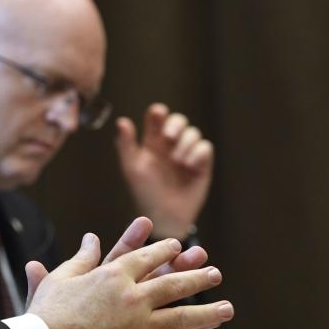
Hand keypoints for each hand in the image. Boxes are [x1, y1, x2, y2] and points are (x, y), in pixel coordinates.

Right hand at [25, 221, 233, 328]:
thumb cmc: (46, 314)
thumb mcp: (61, 278)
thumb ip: (81, 258)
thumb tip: (91, 239)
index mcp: (112, 276)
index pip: (144, 258)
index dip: (163, 251)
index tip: (177, 247)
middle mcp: (130, 297)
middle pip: (172, 284)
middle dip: (196, 278)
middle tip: (214, 274)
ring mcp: (135, 326)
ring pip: (180, 318)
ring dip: (206, 315)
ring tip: (225, 310)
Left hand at [114, 103, 213, 237]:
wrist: (163, 216)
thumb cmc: (144, 192)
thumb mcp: (132, 167)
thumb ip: (126, 144)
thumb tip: (122, 121)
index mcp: (153, 141)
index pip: (157, 118)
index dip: (159, 112)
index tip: (158, 113)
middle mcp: (171, 144)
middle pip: (179, 120)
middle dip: (176, 124)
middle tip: (168, 137)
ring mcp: (187, 153)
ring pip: (193, 132)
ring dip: (185, 143)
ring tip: (177, 161)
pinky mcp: (202, 164)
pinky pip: (206, 147)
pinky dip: (198, 153)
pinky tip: (188, 166)